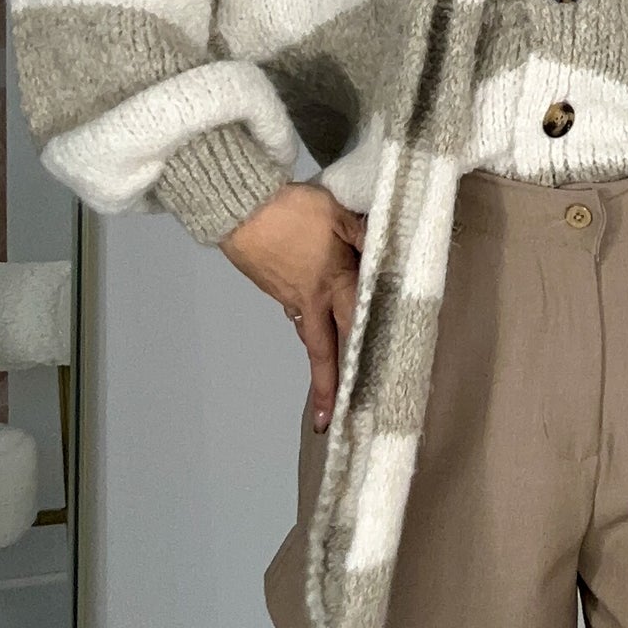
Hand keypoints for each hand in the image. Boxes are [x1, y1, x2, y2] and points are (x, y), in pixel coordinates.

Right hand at [217, 181, 364, 430]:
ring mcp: (288, 297)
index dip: (356, 362)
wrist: (240, 207)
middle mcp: (312, 299)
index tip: (359, 392)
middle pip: (321, 349)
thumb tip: (387, 249)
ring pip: (309, 331)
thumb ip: (362, 234)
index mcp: (333, 283)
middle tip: (325, 421)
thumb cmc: (292, 209)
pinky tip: (315, 314)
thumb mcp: (336, 213)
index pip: (351, 329)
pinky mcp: (273, 288)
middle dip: (325, 387)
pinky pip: (296, 311)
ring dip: (320, 352)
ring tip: (329, 374)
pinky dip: (307, 319)